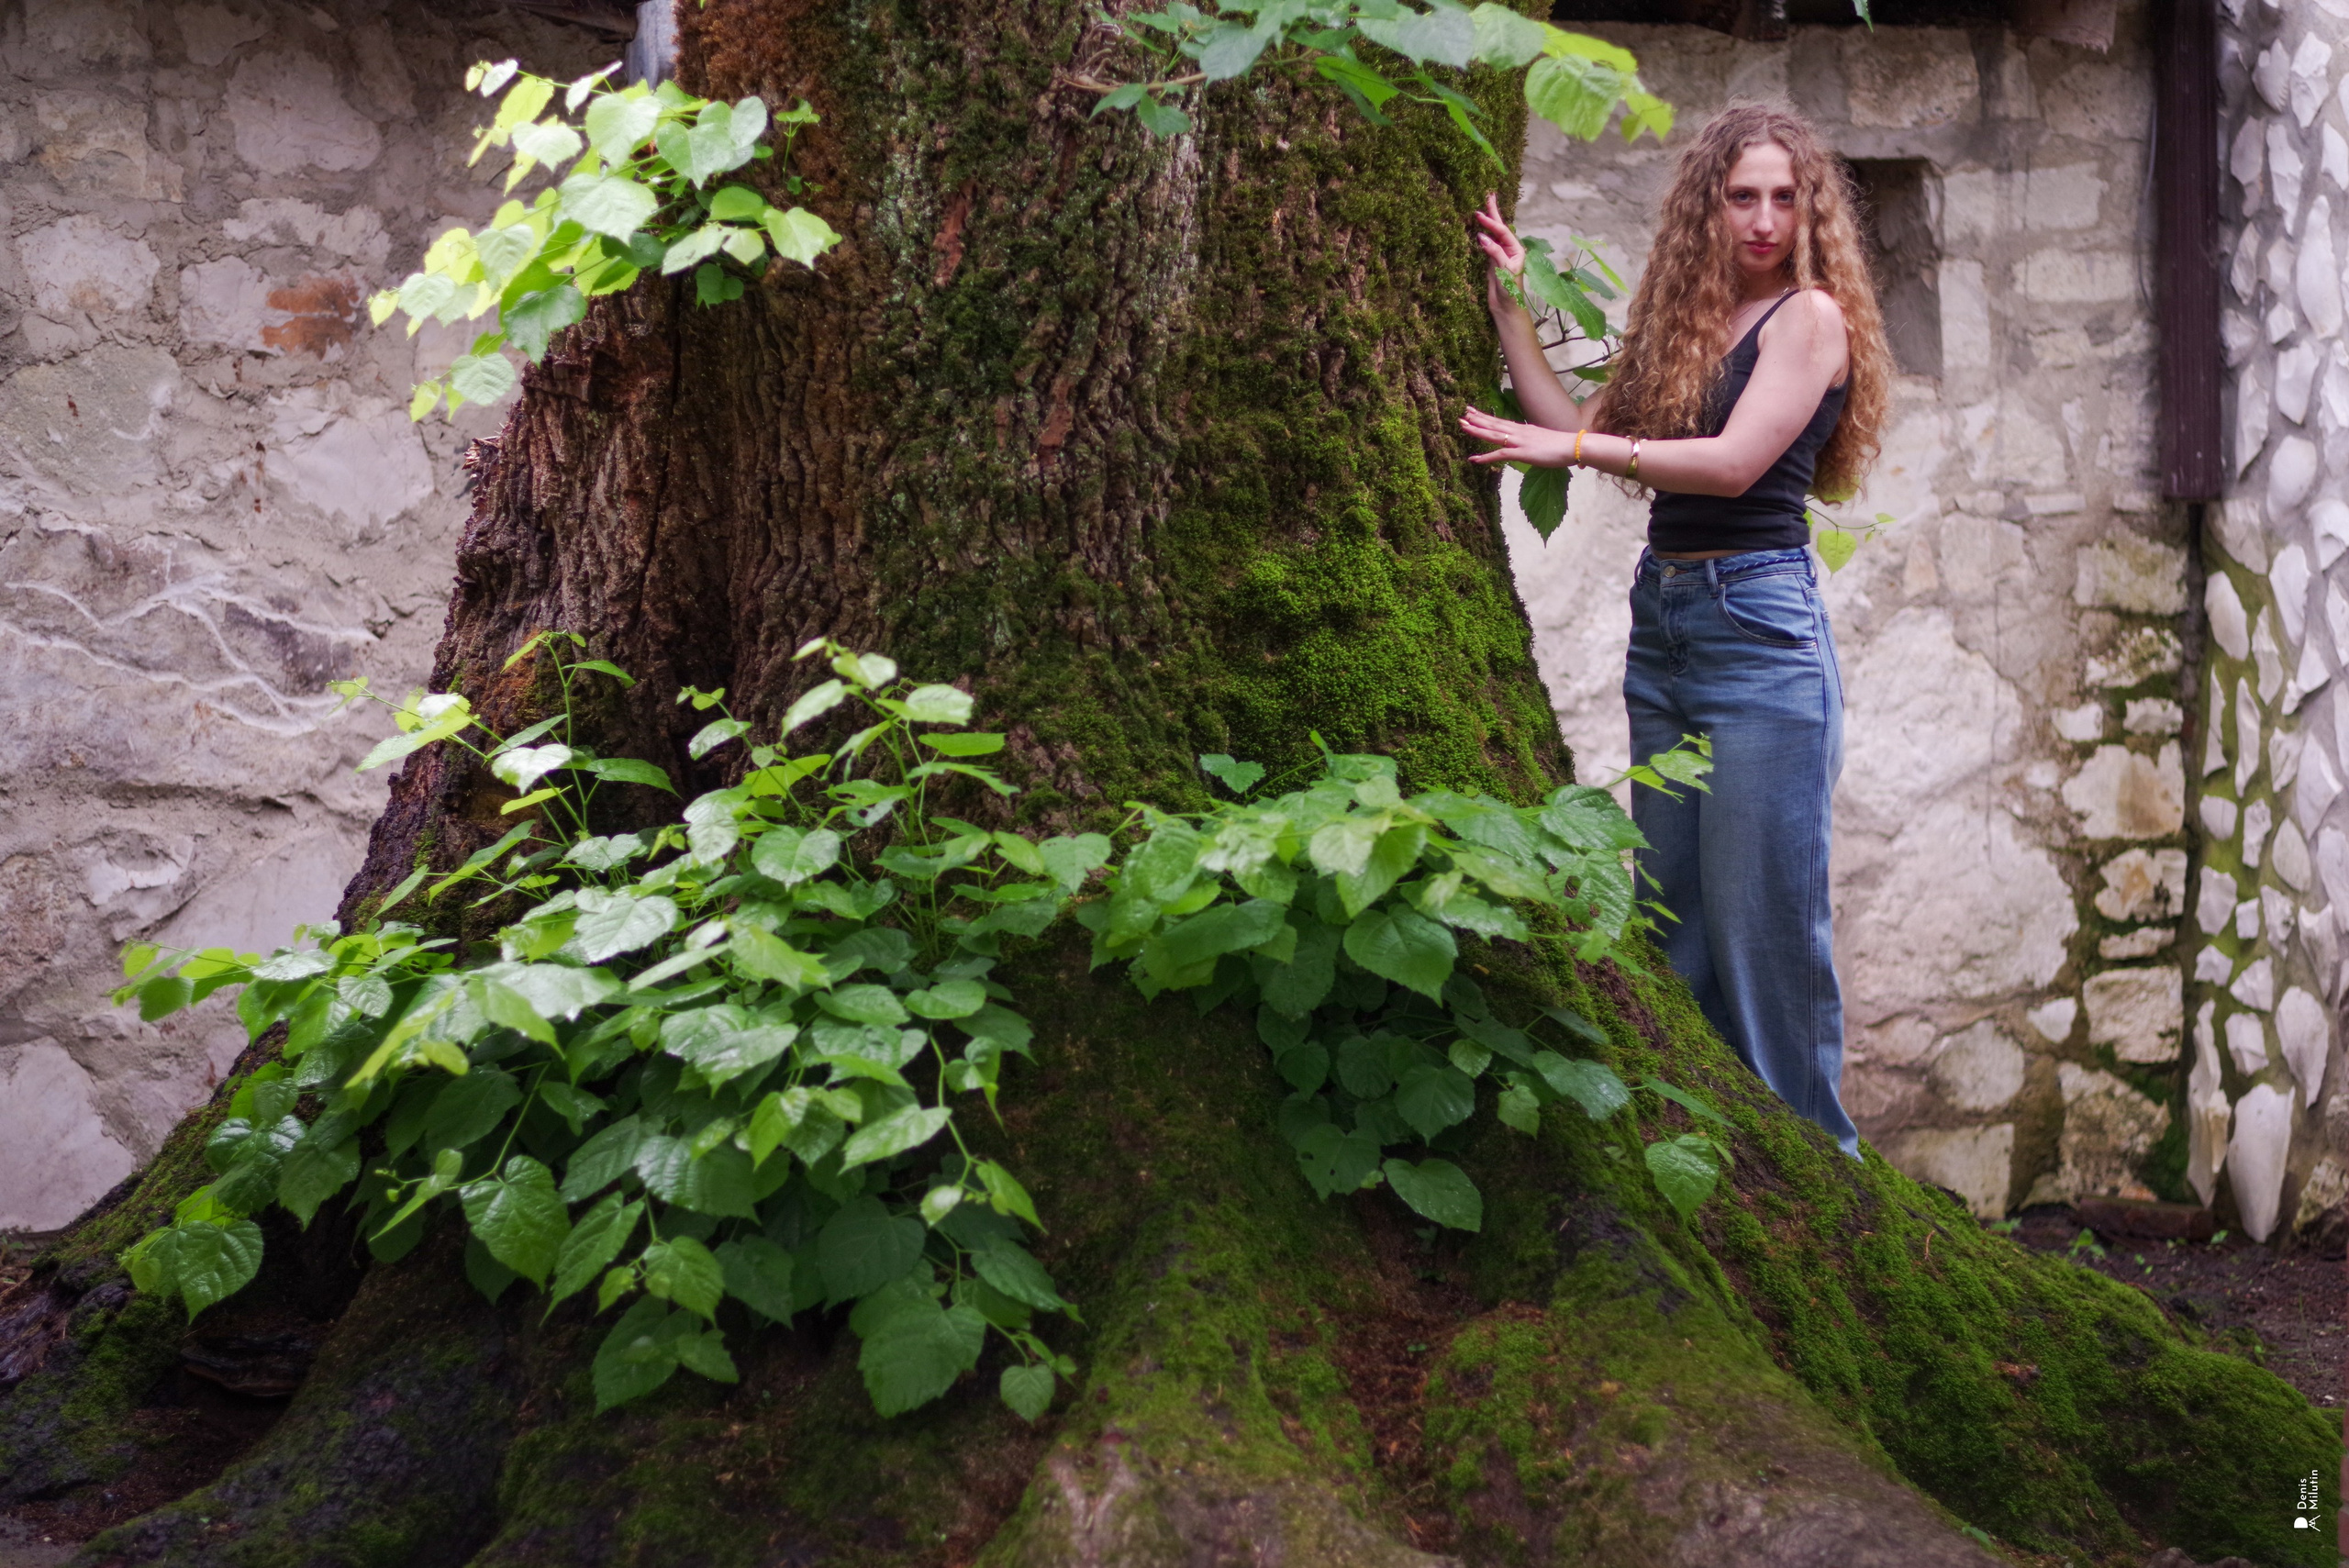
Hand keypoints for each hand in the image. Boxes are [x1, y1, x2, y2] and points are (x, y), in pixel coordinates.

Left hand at [1459, 404, 1577, 466]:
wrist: (1574, 446)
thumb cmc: (1563, 446)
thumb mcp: (1543, 440)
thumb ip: (1533, 441)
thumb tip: (1530, 444)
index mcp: (1524, 429)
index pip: (1501, 421)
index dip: (1486, 417)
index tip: (1473, 411)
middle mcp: (1519, 432)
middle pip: (1494, 424)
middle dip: (1477, 418)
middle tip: (1462, 413)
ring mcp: (1519, 441)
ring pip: (1494, 434)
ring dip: (1477, 430)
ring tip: (1462, 425)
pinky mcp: (1522, 453)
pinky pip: (1500, 454)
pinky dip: (1486, 457)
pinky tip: (1474, 459)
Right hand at [1472, 192, 1527, 318]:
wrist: (1506, 307)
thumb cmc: (1510, 290)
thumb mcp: (1504, 270)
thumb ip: (1495, 253)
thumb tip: (1482, 237)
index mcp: (1516, 250)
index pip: (1502, 232)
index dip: (1491, 223)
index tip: (1479, 215)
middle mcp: (1510, 249)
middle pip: (1501, 228)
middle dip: (1494, 213)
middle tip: (1489, 196)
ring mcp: (1500, 255)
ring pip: (1493, 234)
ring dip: (1489, 222)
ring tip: (1484, 208)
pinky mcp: (1492, 262)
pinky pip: (1487, 244)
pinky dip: (1483, 235)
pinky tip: (1480, 228)